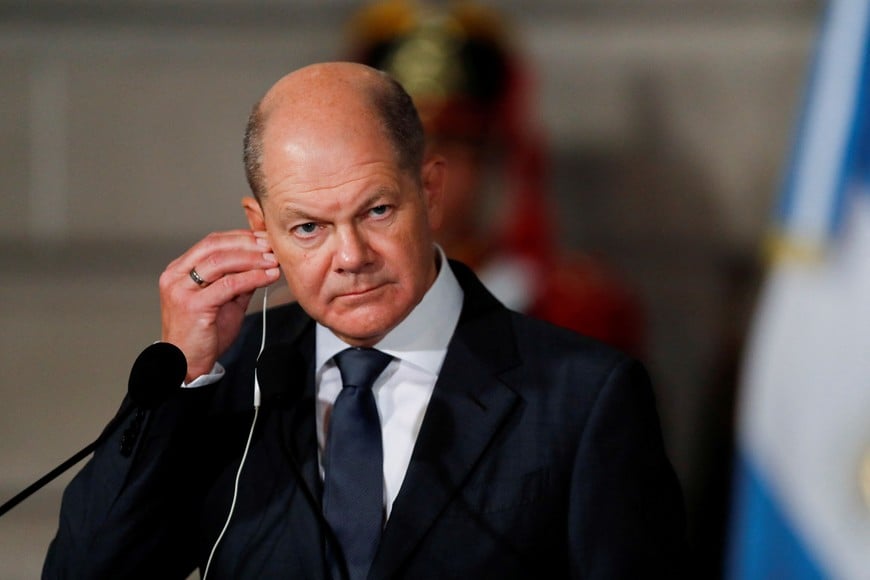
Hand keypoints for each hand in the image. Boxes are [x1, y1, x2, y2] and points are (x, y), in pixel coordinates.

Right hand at [159, 230, 280, 380]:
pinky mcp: (193, 305)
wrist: (186, 363)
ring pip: (221, 262)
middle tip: (272, 246)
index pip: (211, 242)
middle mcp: (176, 276)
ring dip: (253, 259)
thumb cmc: (203, 334)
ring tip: (273, 260)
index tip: (263, 238)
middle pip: (215, 246)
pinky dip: (252, 277)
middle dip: (248, 244)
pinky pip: (228, 285)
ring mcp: (181, 289)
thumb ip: (238, 280)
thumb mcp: (224, 300)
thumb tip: (262, 262)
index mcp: (179, 270)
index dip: (240, 237)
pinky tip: (268, 276)